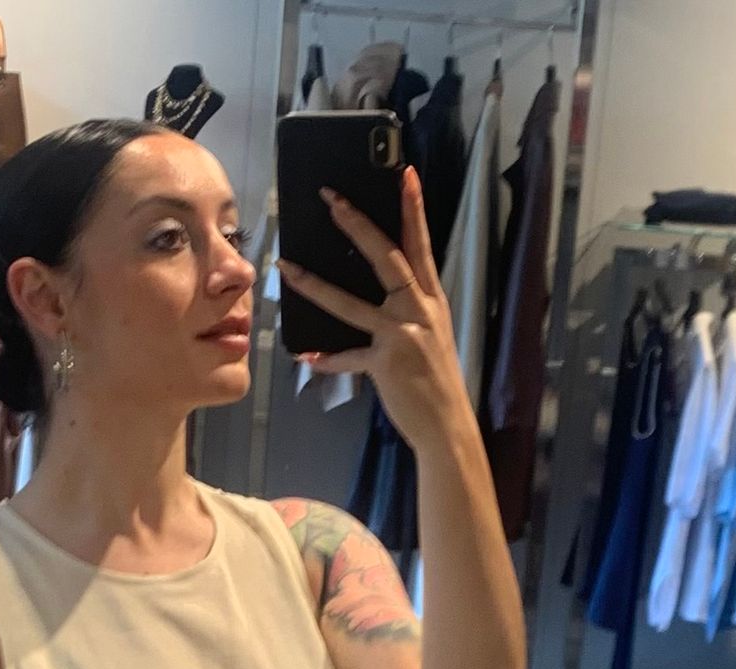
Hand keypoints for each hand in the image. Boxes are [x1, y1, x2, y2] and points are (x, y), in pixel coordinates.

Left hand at [278, 165, 471, 454]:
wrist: (447, 425)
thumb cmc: (436, 382)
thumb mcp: (430, 336)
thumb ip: (409, 310)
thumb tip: (382, 293)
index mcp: (430, 300)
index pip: (420, 245)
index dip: (413, 209)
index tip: (405, 174)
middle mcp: (418, 311)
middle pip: (386, 258)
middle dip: (357, 225)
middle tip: (331, 199)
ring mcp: (402, 336)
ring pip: (351, 304)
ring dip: (315, 285)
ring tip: (287, 268)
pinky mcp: (386, 363)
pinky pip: (349, 357)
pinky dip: (328, 359)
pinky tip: (306, 355)